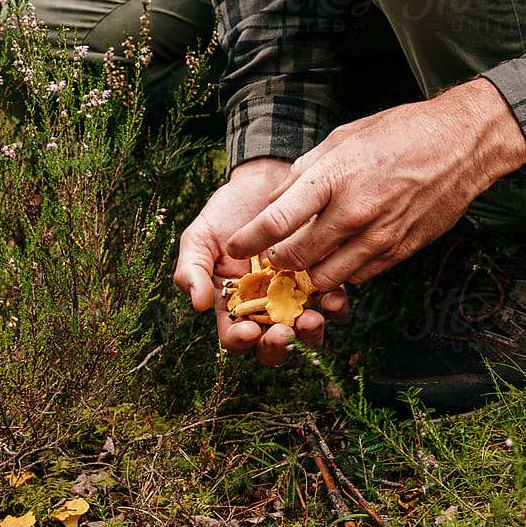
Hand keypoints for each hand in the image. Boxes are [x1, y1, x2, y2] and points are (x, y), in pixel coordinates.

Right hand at [174, 156, 348, 363]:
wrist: (263, 180)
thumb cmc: (227, 211)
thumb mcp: (200, 237)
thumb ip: (191, 269)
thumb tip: (198, 304)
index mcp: (233, 304)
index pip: (233, 336)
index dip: (240, 340)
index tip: (248, 331)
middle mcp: (265, 308)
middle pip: (271, 344)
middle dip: (278, 346)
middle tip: (284, 334)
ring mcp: (295, 297)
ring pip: (304, 331)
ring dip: (310, 333)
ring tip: (312, 319)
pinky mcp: (322, 279)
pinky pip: (332, 303)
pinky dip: (335, 307)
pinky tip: (333, 299)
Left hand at [227, 79, 525, 289]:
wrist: (462, 143)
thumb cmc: (398, 133)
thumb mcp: (342, 139)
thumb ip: (304, 173)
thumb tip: (272, 202)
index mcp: (334, 177)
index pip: (276, 221)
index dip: (248, 240)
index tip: (234, 247)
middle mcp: (355, 212)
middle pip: (297, 257)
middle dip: (277, 262)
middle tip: (271, 256)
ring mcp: (380, 236)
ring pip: (327, 278)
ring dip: (310, 274)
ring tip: (306, 260)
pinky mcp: (400, 251)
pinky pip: (358, 277)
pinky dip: (342, 272)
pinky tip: (341, 255)